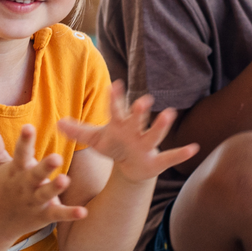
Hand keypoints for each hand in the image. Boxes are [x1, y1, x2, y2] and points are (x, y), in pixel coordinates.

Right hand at [0, 117, 87, 240]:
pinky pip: (58, 214)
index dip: (24, 140)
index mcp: (15, 170)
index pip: (20, 153)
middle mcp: (24, 185)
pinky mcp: (44, 215)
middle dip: (45, 167)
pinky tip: (83, 212)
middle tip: (57, 157)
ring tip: (66, 180)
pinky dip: (70, 214)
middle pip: (35, 175)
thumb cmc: (0, 186)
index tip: (29, 127)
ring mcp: (34, 201)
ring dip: (55, 188)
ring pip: (46, 194)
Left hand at [57, 82, 197, 184]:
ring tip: (170, 113)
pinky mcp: (157, 160)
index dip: (115, 98)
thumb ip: (78, 131)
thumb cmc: (114, 146)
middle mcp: (136, 131)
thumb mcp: (95, 139)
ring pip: (155, 135)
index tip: (114, 85)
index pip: (116, 109)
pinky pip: (171, 157)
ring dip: (162, 126)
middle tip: (144, 99)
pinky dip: (182, 153)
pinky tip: (194, 148)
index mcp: (120, 124)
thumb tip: (57, 123)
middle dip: (140, 111)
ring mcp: (147, 145)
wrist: (131, 166)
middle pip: (137, 119)